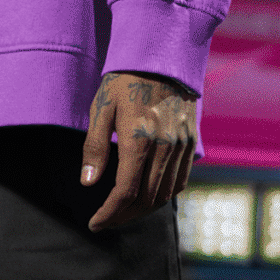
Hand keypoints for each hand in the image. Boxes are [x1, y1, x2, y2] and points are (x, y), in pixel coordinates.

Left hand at [81, 73, 196, 230]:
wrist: (162, 56)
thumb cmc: (124, 81)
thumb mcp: (101, 109)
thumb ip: (94, 147)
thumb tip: (88, 182)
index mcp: (138, 139)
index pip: (125, 192)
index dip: (109, 214)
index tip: (94, 224)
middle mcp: (164, 146)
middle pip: (146, 199)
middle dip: (123, 216)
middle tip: (106, 221)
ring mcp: (181, 145)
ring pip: (165, 194)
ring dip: (143, 210)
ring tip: (123, 212)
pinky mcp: (192, 141)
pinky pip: (181, 180)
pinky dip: (164, 195)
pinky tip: (148, 196)